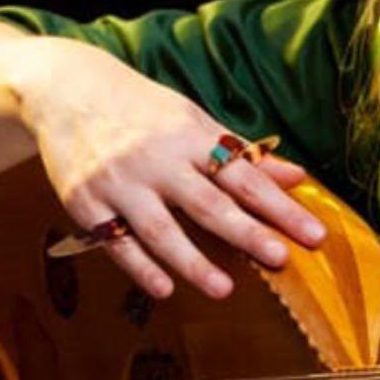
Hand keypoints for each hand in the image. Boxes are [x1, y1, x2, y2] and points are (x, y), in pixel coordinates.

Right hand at [15, 37, 328, 299]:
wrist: (66, 90)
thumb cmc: (142, 109)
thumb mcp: (193, 120)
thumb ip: (244, 153)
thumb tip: (299, 177)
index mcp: (190, 135)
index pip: (243, 176)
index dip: (280, 206)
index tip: (314, 233)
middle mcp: (155, 159)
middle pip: (206, 202)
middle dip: (246, 232)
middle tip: (280, 258)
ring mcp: (118, 182)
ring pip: (159, 228)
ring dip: (192, 261)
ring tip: (224, 289)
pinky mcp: (85, 201)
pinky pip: (115, 241)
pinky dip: (140, 267)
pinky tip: (165, 289)